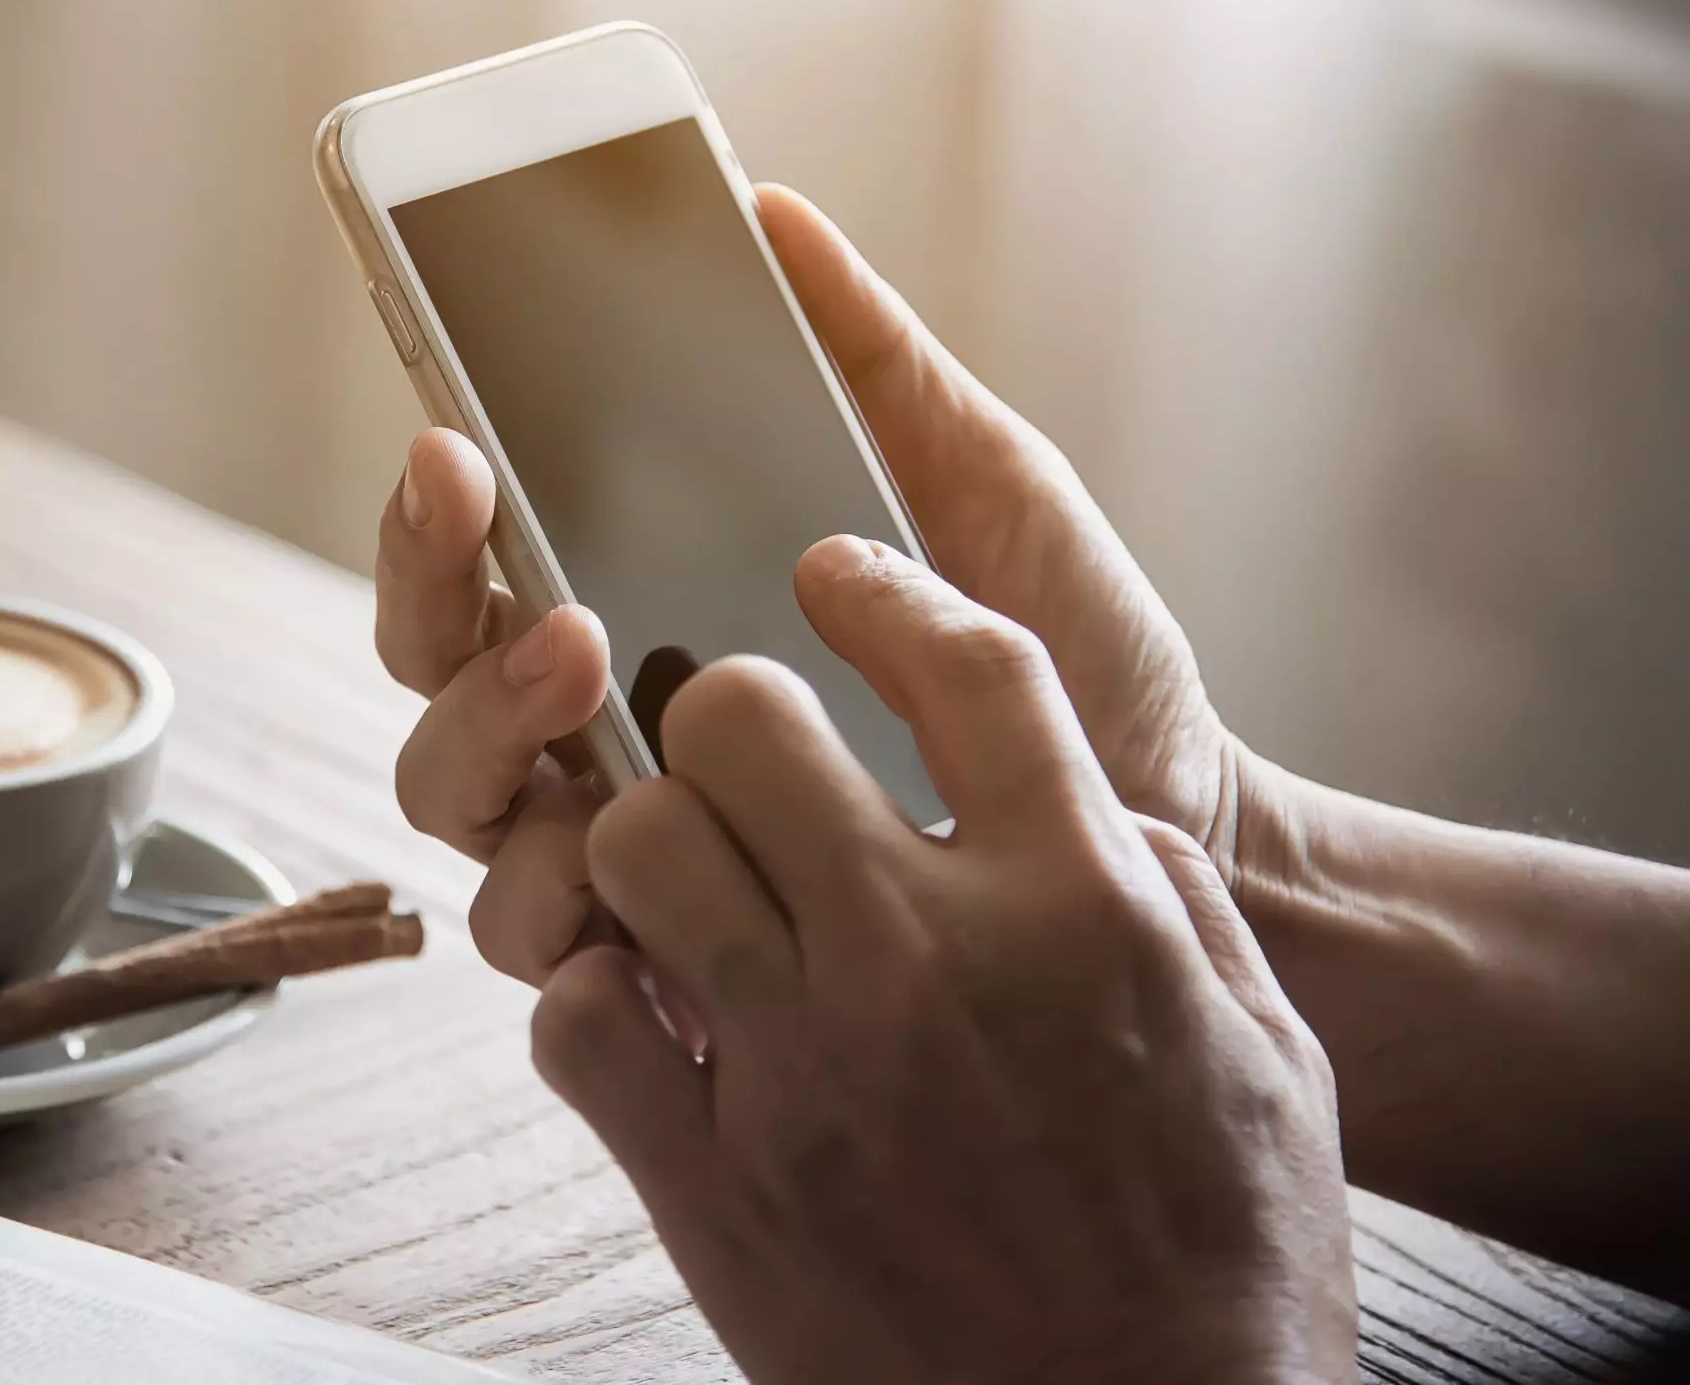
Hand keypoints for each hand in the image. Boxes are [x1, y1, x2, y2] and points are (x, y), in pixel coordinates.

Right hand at [374, 182, 1248, 983]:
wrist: (1182, 844)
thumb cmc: (1083, 668)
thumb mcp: (987, 488)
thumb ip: (874, 364)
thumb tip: (770, 211)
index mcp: (650, 605)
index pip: (490, 552)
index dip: (439, 501)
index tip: (454, 437)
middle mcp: (608, 724)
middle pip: (431, 660)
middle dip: (428, 585)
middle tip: (484, 514)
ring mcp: (628, 842)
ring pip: (451, 793)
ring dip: (480, 723)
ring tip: (579, 662)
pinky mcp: (671, 961)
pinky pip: (537, 938)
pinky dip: (549, 898)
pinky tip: (613, 861)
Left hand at [533, 540, 1354, 1384]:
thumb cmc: (1223, 1255)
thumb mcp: (1262, 1048)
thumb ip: (1163, 893)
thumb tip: (1070, 795)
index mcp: (1083, 907)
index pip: (966, 665)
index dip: (884, 594)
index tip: (835, 578)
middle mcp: (930, 961)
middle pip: (740, 717)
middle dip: (728, 716)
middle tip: (744, 763)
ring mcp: (806, 1069)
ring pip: (633, 841)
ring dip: (649, 846)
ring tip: (693, 890)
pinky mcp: (713, 1182)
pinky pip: (572, 1015)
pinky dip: (593, 1004)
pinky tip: (652, 1026)